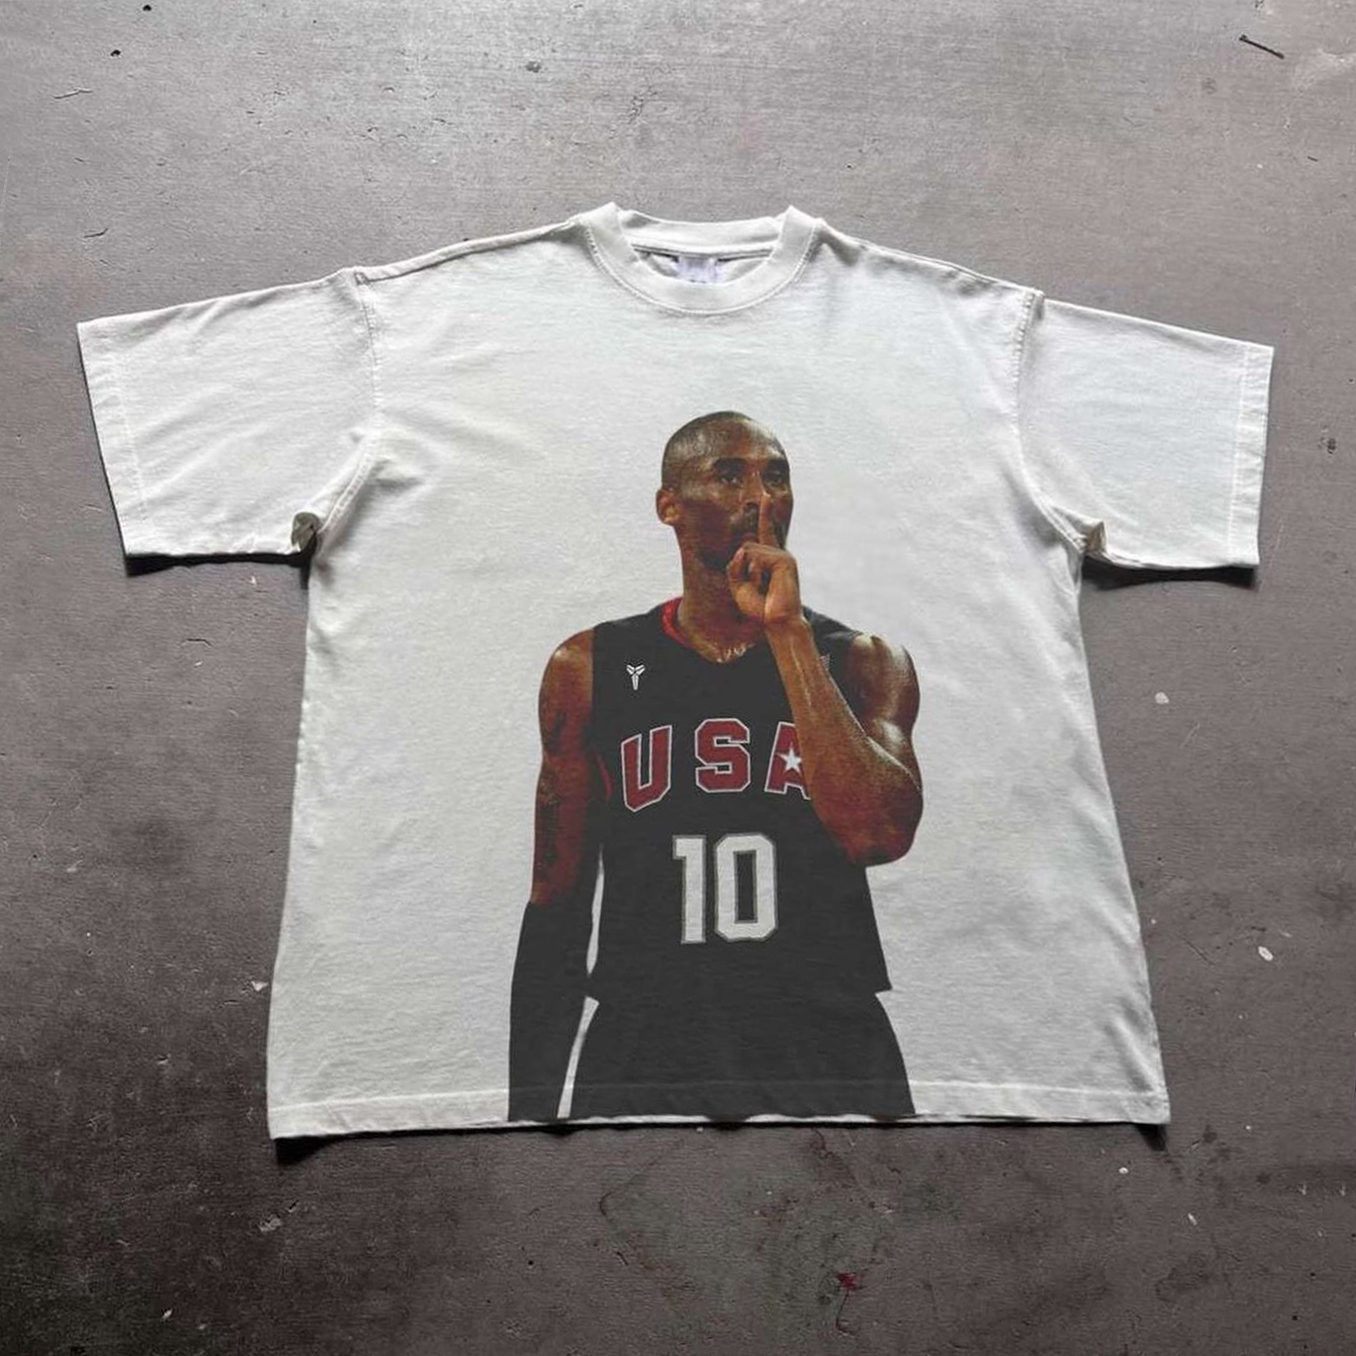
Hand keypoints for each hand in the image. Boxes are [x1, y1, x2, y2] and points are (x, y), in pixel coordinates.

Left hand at [727, 497, 802, 631]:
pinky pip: (755, 557)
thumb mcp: (739, 587)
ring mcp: (783, 556)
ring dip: (747, 572)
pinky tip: (766, 584)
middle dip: (740, 568)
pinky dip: (753, 571)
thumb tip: (743, 549)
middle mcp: (779, 554)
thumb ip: (735, 566)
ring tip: (762, 588)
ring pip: (748, 551)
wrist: (777, 623)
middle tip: (755, 588)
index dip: (766, 514)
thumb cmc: (761, 608)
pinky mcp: (784, 560)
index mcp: (771, 559)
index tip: (766, 496)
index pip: (766, 532)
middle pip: (745, 546)